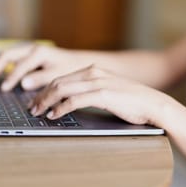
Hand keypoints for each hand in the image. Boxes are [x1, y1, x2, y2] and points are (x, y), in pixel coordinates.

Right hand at [0, 44, 88, 91]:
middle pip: (6, 55)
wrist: (79, 62)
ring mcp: (29, 51)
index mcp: (39, 52)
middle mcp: (32, 48)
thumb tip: (23, 83)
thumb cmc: (70, 69)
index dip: (11, 78)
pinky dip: (4, 68)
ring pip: (7, 56)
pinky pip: (12, 60)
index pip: (20, 65)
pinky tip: (0, 79)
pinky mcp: (29, 56)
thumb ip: (40, 79)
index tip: (4, 89)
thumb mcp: (58, 75)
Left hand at [29, 65, 173, 126]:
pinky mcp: (102, 94)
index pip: (61, 78)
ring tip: (38, 112)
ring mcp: (97, 83)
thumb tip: (71, 103)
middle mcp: (93, 73)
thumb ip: (91, 93)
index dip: (45, 89)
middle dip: (41, 96)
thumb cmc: (132, 102)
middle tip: (32, 108)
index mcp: (93, 70)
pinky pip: (74, 101)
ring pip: (62, 89)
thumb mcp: (108, 92)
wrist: (153, 104)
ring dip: (46, 102)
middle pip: (57, 82)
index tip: (37, 100)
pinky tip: (54, 115)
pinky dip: (60, 108)